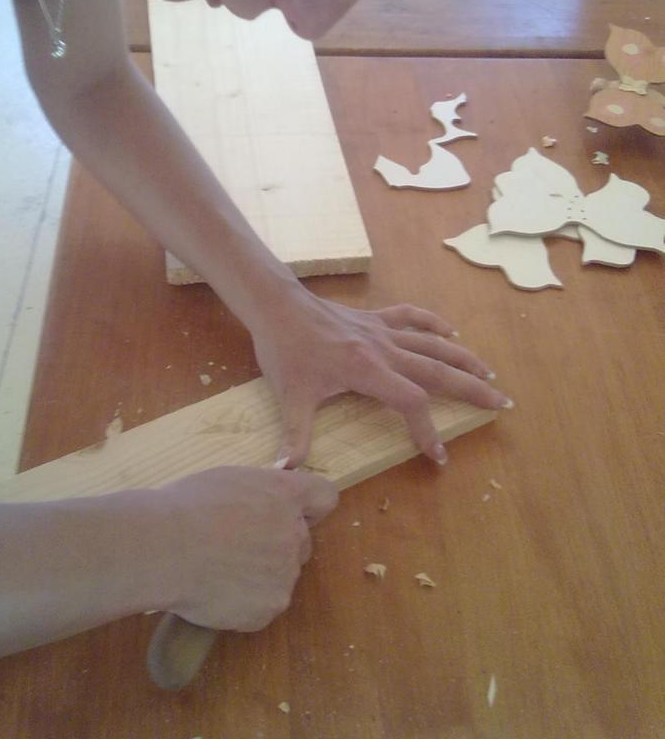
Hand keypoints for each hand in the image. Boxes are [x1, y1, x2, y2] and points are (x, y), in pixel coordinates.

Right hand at [145, 467, 336, 630]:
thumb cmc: (185, 506)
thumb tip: (262, 503)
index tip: (290, 513)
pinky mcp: (269, 608)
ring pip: (280, 577)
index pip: (324, 497)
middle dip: (277, 546)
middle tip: (237, 548)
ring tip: (217, 571)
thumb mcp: (228, 480)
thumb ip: (259, 492)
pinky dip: (243, 604)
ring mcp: (284, 574)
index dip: (310, 507)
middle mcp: (294, 533)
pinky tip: (214, 592)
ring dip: (259, 576)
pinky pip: (262, 606)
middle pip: (300, 542)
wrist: (163, 548)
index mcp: (284, 494)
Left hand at [251, 290, 511, 467]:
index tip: (438, 455)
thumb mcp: (289, 398)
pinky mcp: (374, 317)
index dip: (427, 430)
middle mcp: (383, 349)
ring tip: (489, 372)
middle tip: (501, 403)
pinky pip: (411, 318)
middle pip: (437, 371)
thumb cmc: (284, 350)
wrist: (277, 305)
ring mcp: (381, 330)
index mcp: (367, 370)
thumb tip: (284, 474)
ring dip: (463, 358)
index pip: (411, 402)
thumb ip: (294, 436)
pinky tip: (451, 332)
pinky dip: (433, 324)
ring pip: (432, 344)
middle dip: (471, 389)